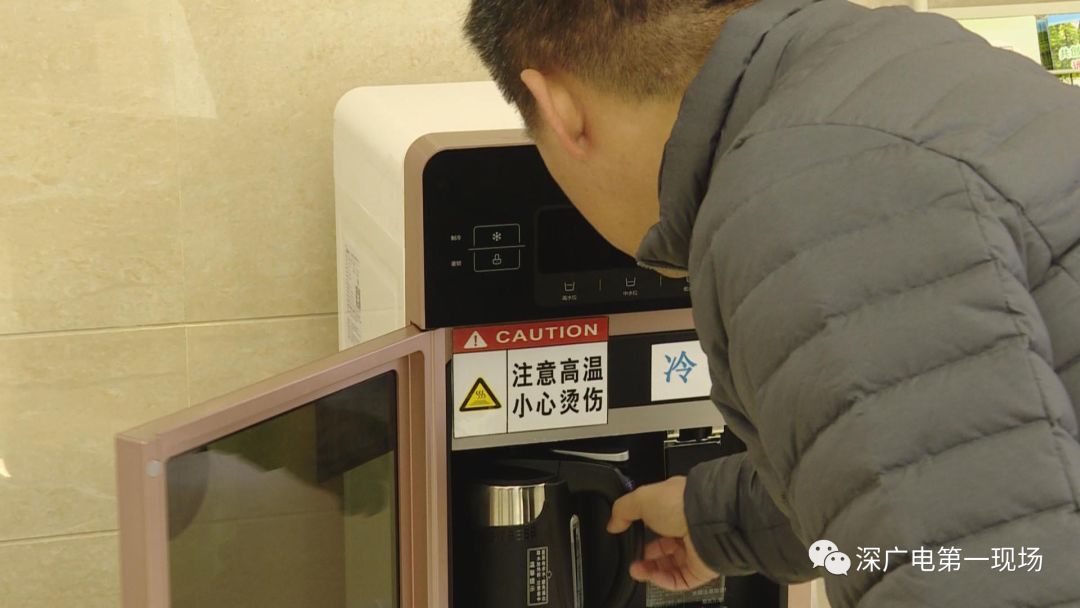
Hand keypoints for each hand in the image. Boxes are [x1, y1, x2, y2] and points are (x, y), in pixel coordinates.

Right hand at [607, 476, 719, 590]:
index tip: (629, 537)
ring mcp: (696, 550)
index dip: (644, 532)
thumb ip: (623, 510)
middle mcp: (688, 529)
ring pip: (670, 566)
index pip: (659, 524)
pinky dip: (662, 580)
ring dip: (650, 570)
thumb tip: (613, 523)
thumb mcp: (641, 498)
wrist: (707, 519)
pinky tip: (649, 576)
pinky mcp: (701, 569)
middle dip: (646, 556)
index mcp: (677, 508)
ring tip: (636, 570)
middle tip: (632, 559)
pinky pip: (679, 580)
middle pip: (665, 549)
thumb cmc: (680, 503)